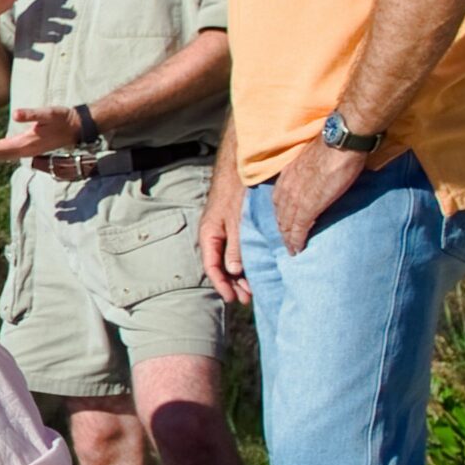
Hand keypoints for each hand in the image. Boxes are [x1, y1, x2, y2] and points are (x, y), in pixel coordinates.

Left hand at [0, 106, 79, 162]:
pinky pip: (9, 152)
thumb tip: (16, 114)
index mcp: (25, 144)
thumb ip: (32, 114)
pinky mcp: (31, 147)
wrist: (78, 127)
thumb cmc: (63, 119)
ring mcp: (28, 150)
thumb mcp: (48, 113)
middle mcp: (25, 150)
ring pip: (3, 155)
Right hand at [199, 167, 249, 305]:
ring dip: (240, 275)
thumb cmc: (237, 191)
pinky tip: (255, 268)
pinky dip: (244, 261)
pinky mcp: (235, 226)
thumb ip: (235, 246)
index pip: (212, 266)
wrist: (242, 166)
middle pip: (220, 266)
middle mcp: (214, 235)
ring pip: (229, 258)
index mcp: (209, 234)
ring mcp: (224, 230)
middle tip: (247, 298)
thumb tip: (234, 272)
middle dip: (232, 284)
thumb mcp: (236, 221)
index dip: (222, 284)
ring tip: (252, 289)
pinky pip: (236, 249)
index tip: (233, 298)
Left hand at [272, 139, 362, 254]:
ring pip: (287, 223)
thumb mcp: (313, 159)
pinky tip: (297, 249)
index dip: (281, 215)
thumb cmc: (332, 144)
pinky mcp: (308, 206)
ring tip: (292, 249)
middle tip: (286, 243)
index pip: (278, 201)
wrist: (339, 141)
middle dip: (282, 230)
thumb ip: (310, 171)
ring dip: (288, 238)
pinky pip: (299, 228)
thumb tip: (319, 176)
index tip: (283, 226)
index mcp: (288, 175)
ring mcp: (296, 197)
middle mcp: (287, 187)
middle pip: (280, 214)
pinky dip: (296, 240)